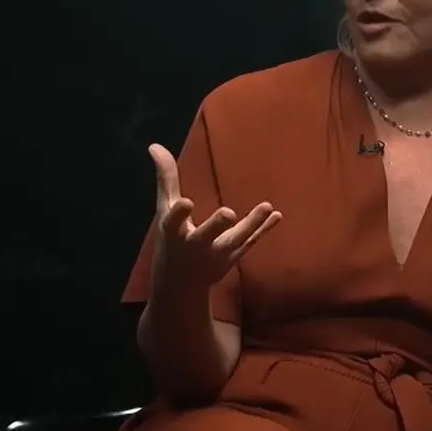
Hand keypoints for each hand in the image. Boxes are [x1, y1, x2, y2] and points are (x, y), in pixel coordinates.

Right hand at [148, 144, 281, 293]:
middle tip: (228, 213)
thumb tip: (155, 145)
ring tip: (267, 206)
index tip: (186, 202)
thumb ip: (166, 179)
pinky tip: (276, 215)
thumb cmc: (171, 239)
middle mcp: (194, 246)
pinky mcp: (233, 258)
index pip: (173, 222)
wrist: (180, 284)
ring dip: (251, 225)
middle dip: (216, 226)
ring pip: (235, 241)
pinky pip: (250, 243)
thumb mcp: (164, 211)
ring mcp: (216, 255)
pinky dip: (263, 230)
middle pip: (206, 236)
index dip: (179, 214)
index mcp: (173, 233)